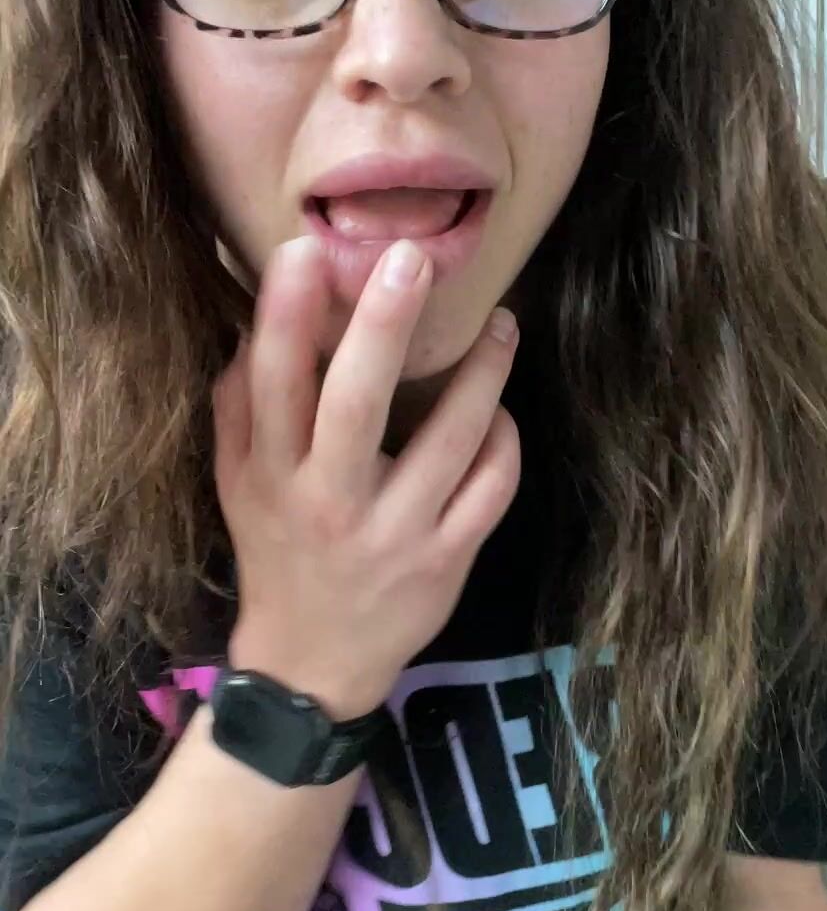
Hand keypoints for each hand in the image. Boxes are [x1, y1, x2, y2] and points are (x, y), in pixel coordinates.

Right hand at [212, 234, 520, 720]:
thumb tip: (256, 313)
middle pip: (357, 401)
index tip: (304, 249)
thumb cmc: (278, 550)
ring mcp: (395, 533)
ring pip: (450, 438)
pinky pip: (491, 484)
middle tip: (411, 258)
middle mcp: (331, 501)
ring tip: (501, 323)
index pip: (272, 383)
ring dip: (483, 372)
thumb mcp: (239, 482)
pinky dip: (503, 439)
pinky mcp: (447, 559)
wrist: (313, 661)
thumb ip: (240, 403)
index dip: (285, 314)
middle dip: (384, 324)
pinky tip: (500, 410)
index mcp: (273, 475)